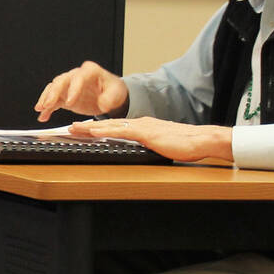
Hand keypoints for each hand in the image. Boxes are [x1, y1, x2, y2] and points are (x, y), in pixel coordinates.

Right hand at [34, 61, 128, 121]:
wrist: (110, 96)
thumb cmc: (113, 90)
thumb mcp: (117, 93)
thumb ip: (110, 98)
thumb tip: (103, 104)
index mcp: (90, 71)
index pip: (78, 78)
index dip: (72, 90)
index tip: (69, 102)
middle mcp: (76, 76)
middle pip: (61, 81)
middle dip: (53, 93)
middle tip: (48, 105)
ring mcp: (69, 86)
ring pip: (53, 88)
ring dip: (46, 99)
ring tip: (40, 109)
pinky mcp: (64, 96)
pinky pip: (53, 101)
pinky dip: (47, 108)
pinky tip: (43, 116)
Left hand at [68, 116, 233, 164]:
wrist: (203, 140)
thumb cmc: (187, 145)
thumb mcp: (162, 145)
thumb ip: (149, 145)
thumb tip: (139, 150)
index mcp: (144, 126)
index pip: (116, 126)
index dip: (98, 128)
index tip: (83, 130)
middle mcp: (140, 123)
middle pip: (108, 123)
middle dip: (88, 126)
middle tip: (70, 127)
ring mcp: (142, 126)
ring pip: (110, 125)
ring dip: (90, 127)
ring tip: (74, 128)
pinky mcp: (146, 133)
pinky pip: (121, 131)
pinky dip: (105, 131)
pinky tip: (93, 132)